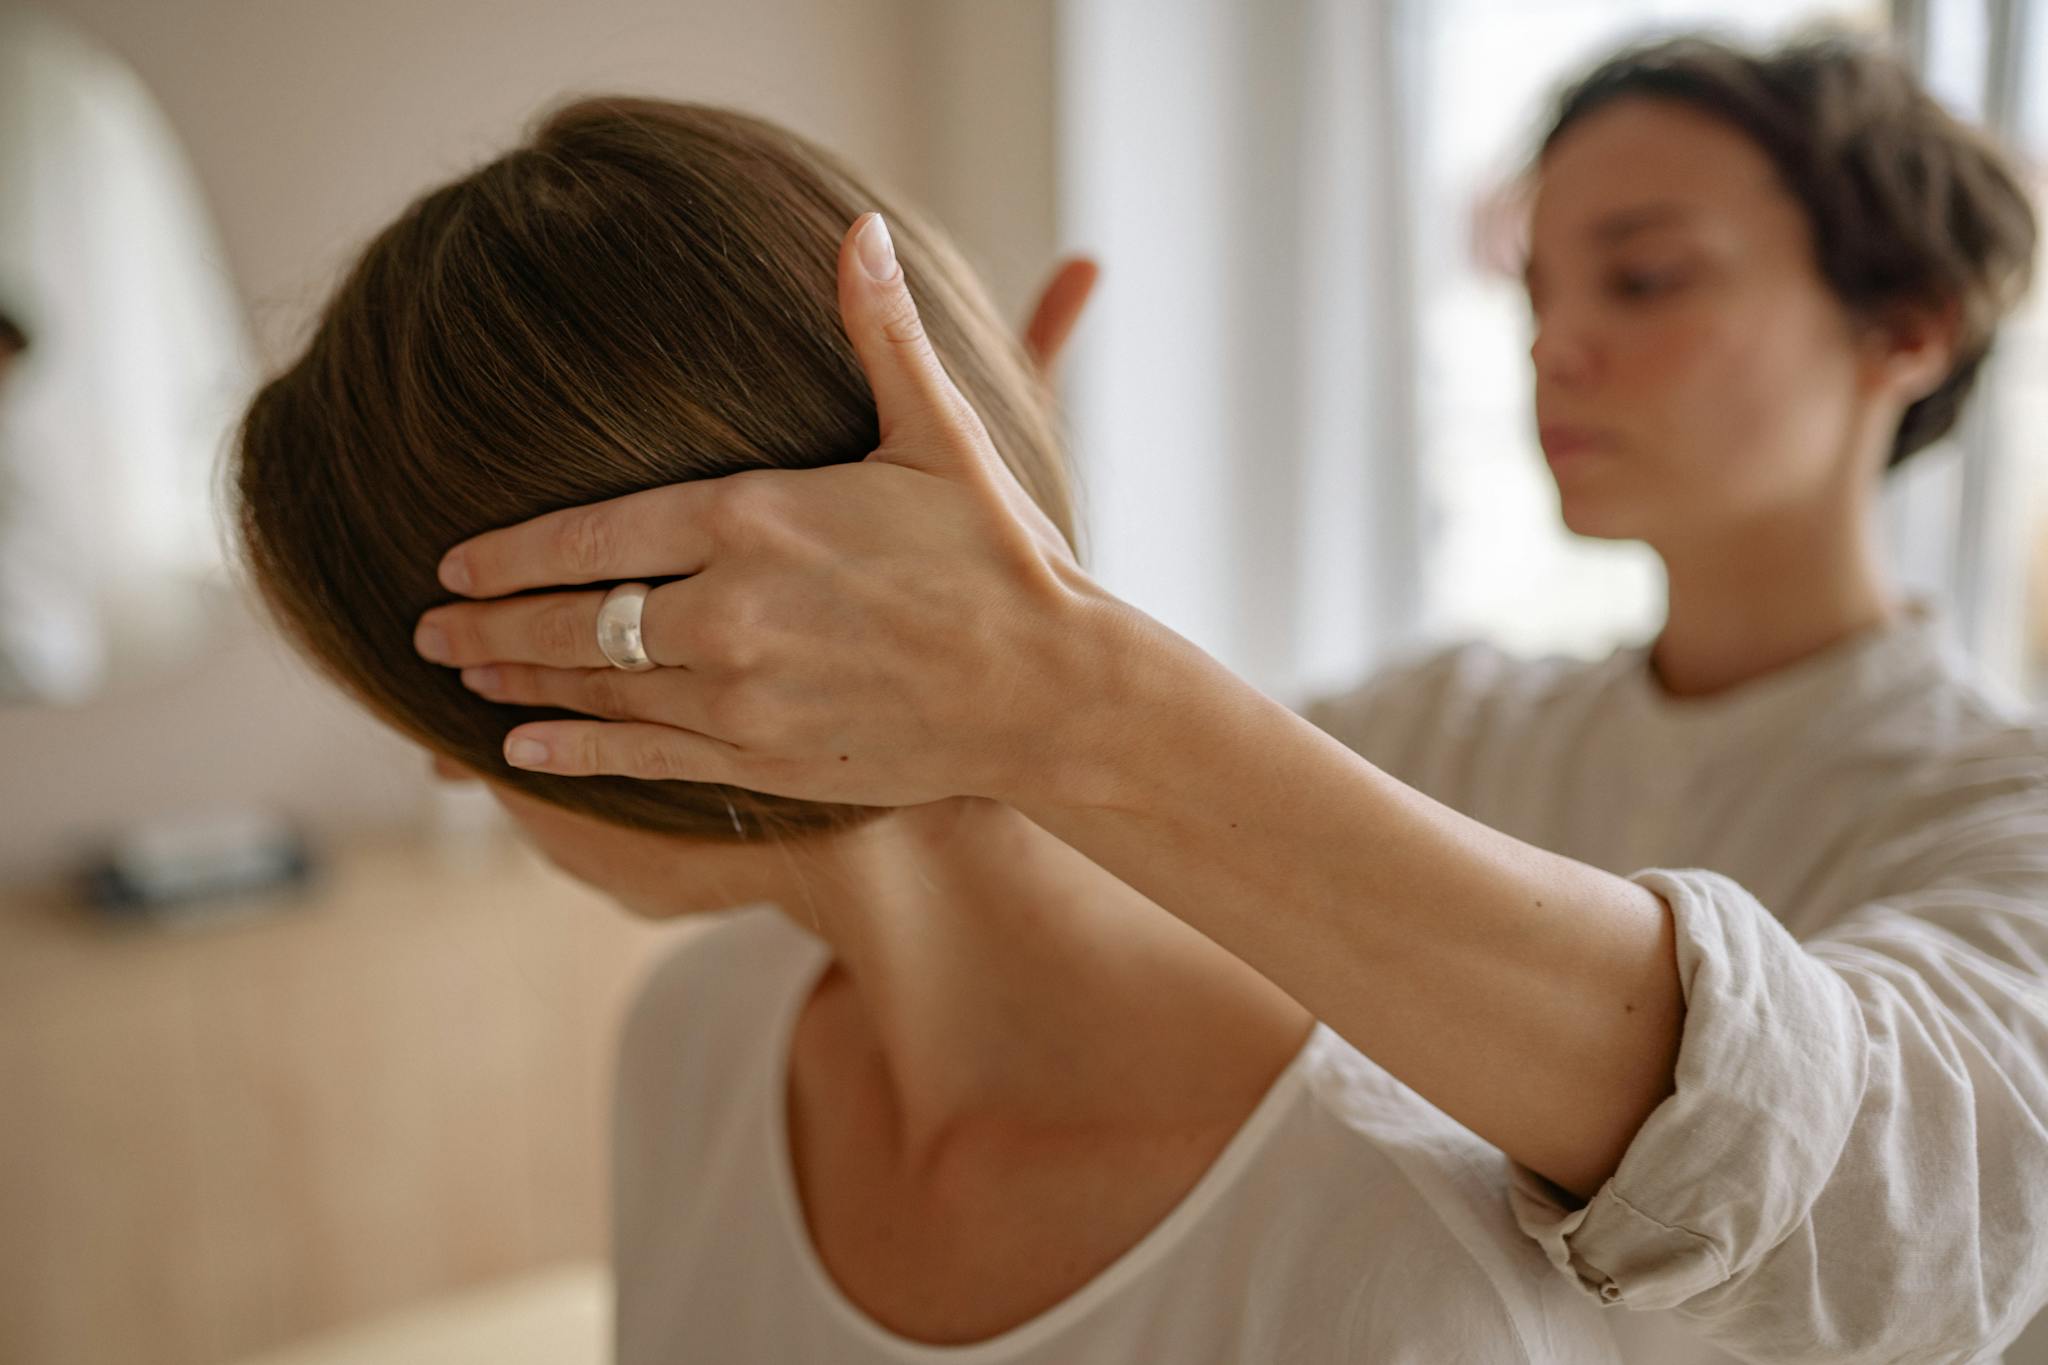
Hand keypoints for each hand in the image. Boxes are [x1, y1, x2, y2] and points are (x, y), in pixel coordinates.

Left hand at [412, 213, 1130, 807]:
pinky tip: (520, 750)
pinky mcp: (765, 762)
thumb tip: (859, 230)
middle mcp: (731, 610)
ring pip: (598, 690)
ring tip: (463, 674)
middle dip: (491, 622)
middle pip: (576, 617)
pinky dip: (574, 752)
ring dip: (519, 683)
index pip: (595, 533)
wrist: (1050, 688)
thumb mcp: (937, 434)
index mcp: (756, 517)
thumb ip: (879, 334)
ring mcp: (742, 697)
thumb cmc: (998, 555)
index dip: (512, 550)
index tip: (452, 561)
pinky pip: (643, 758)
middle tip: (426, 627)